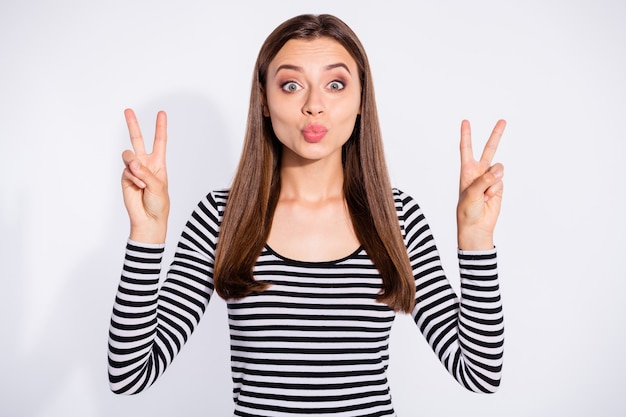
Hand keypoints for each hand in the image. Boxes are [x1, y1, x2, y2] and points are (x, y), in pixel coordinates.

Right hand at [121, 108, 169, 242]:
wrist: (148, 219)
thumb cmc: (158, 204)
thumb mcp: (158, 186)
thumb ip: (145, 172)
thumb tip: (132, 162)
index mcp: (158, 163)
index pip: (160, 141)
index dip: (160, 127)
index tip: (161, 113)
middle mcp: (145, 163)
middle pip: (138, 140)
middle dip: (133, 125)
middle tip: (128, 110)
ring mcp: (133, 170)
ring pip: (129, 156)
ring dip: (135, 166)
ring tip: (141, 180)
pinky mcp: (125, 177)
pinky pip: (127, 171)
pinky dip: (133, 179)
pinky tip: (138, 187)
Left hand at [456, 119, 505, 249]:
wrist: (476, 226)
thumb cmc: (467, 210)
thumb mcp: (471, 194)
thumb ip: (484, 180)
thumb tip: (499, 171)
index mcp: (466, 171)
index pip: (466, 150)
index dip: (466, 135)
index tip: (465, 121)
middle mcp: (479, 172)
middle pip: (488, 150)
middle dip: (496, 135)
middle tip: (502, 121)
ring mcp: (490, 179)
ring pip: (498, 169)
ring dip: (493, 181)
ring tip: (485, 194)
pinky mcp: (499, 187)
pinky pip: (501, 182)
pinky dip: (496, 190)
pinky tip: (490, 198)